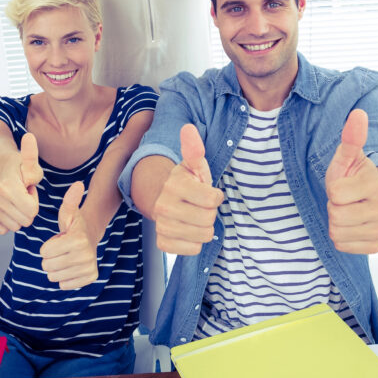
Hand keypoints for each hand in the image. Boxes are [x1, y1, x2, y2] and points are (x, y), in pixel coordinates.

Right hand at [0, 133, 42, 232]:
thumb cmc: (20, 167)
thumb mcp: (31, 163)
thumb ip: (32, 156)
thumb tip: (29, 136)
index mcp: (8, 187)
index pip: (32, 211)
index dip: (34, 200)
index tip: (28, 189)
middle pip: (24, 221)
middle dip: (28, 208)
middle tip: (22, 193)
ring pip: (14, 227)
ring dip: (18, 214)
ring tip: (15, 198)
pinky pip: (3, 229)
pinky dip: (8, 220)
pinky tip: (7, 206)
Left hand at [39, 181, 97, 289]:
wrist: (90, 238)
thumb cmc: (74, 226)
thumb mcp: (69, 213)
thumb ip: (69, 201)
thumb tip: (78, 184)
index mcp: (77, 240)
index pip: (44, 252)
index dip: (47, 246)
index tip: (58, 240)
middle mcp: (85, 256)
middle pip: (47, 266)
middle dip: (50, 258)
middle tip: (61, 250)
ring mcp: (88, 268)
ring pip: (53, 277)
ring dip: (56, 268)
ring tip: (65, 257)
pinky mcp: (90, 278)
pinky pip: (63, 285)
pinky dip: (64, 277)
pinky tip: (71, 266)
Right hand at [152, 124, 224, 254]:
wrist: (163, 201)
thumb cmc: (187, 183)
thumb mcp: (194, 166)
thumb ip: (195, 150)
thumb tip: (188, 128)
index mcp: (175, 184)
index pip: (212, 199)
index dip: (215, 197)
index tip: (208, 193)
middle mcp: (164, 205)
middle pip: (209, 219)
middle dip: (210, 213)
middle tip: (201, 206)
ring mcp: (162, 225)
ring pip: (203, 236)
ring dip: (204, 228)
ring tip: (195, 217)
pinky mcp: (163, 242)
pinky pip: (193, 249)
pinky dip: (195, 242)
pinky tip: (188, 231)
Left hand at [325, 110, 377, 253]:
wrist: (368, 199)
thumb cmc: (352, 175)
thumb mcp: (347, 157)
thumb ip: (351, 138)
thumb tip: (358, 113)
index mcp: (376, 183)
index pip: (335, 194)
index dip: (332, 189)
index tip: (342, 185)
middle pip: (336, 217)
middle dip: (333, 207)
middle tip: (343, 200)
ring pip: (338, 234)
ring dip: (336, 223)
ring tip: (347, 211)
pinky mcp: (376, 245)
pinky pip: (344, 246)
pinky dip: (342, 238)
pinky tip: (351, 226)